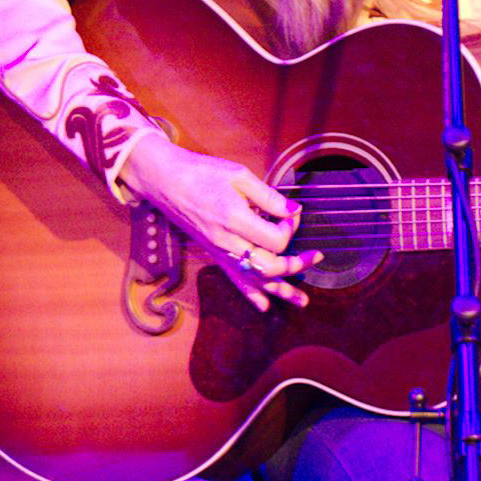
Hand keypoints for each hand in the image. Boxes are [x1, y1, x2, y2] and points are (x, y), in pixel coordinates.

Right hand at [119, 134, 321, 311]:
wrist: (165, 181)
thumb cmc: (201, 173)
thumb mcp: (238, 176)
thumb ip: (269, 197)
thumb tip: (294, 210)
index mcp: (234, 220)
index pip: (275, 239)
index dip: (291, 227)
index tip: (292, 213)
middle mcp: (227, 242)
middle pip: (269, 266)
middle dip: (295, 265)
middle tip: (315, 256)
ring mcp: (219, 251)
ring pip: (254, 280)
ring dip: (280, 291)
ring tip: (302, 302)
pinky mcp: (213, 254)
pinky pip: (233, 280)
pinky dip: (250, 295)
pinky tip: (264, 306)